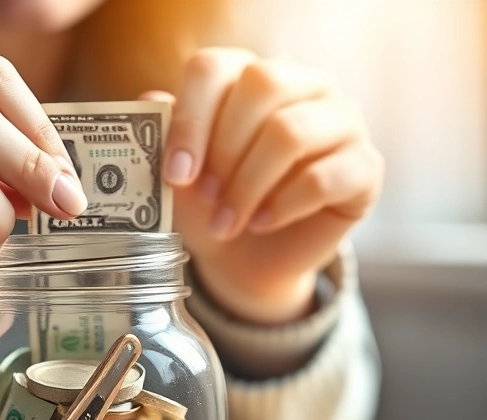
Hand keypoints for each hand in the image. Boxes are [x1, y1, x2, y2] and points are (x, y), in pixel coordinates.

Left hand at [154, 48, 383, 324]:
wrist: (249, 258)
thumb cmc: (211, 203)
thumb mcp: (180, 174)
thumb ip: (165, 137)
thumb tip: (149, 101)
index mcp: (250, 74)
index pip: (215, 67)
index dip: (190, 119)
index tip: (174, 174)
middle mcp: (303, 84)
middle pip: (262, 85)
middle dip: (223, 150)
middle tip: (203, 196)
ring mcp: (342, 121)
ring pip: (292, 131)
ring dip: (248, 185)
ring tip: (225, 222)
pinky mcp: (365, 166)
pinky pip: (322, 178)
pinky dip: (282, 207)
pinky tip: (261, 224)